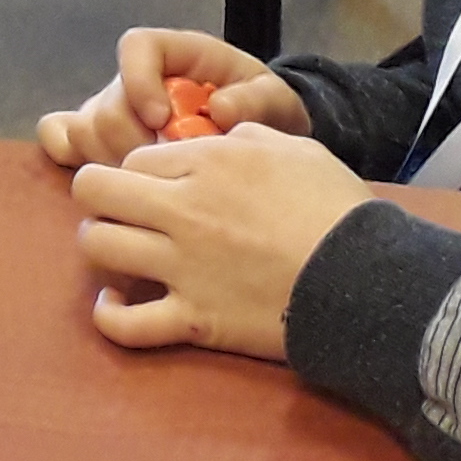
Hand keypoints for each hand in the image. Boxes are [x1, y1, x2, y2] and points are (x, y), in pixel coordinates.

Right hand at [38, 27, 306, 167]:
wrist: (258, 137)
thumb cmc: (262, 110)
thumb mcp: (274, 101)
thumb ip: (256, 100)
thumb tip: (219, 110)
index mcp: (175, 53)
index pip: (136, 48)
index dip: (139, 82)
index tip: (161, 120)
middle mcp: (135, 77)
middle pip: (105, 103)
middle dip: (131, 142)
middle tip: (165, 174)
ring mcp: (111, 108)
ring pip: (82, 129)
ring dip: (112, 162)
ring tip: (151, 185)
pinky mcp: (96, 138)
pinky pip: (58, 138)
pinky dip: (72, 158)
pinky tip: (112, 182)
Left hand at [68, 123, 371, 360]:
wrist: (366, 279)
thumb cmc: (336, 208)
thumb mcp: (296, 148)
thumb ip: (246, 137)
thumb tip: (218, 138)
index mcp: (207, 163)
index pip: (134, 157)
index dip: (139, 170)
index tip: (156, 185)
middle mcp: (182, 211)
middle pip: (94, 190)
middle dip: (98, 194)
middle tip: (118, 210)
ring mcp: (181, 267)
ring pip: (98, 246)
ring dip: (100, 244)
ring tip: (118, 250)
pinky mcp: (191, 320)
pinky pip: (123, 323)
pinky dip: (109, 315)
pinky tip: (114, 303)